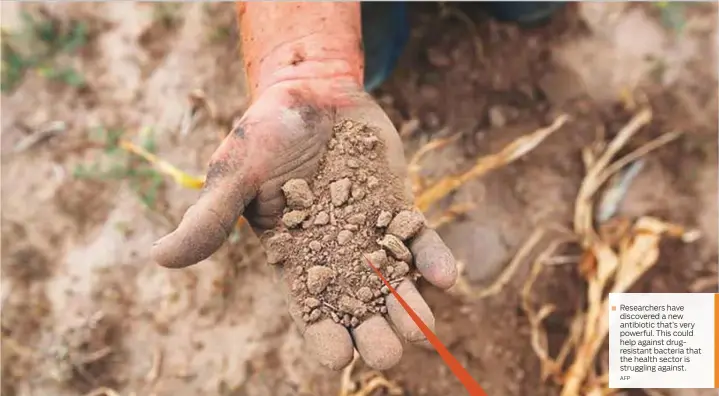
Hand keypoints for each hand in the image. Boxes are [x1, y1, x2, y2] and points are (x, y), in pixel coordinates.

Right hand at [151, 79, 457, 369]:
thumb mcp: (234, 172)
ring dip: (412, 313)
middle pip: (362, 319)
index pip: (314, 320)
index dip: (328, 343)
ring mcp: (374, 239)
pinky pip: (422, 245)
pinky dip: (435, 263)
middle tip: (384, 343)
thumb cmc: (265, 134)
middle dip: (376, 340)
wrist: (310, 93)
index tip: (339, 352)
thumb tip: (158, 257)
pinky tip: (446, 277)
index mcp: (297, 266)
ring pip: (399, 293)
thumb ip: (208, 217)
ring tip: (420, 323)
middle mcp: (339, 262)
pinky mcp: (401, 212)